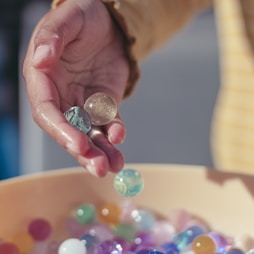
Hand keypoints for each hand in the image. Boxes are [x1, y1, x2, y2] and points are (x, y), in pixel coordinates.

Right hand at [23, 0, 129, 176]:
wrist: (109, 24)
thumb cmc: (84, 17)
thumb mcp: (67, 18)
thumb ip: (52, 37)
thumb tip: (40, 60)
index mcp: (45, 80)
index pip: (47, 112)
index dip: (62, 130)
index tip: (79, 144)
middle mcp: (63, 97)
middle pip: (69, 131)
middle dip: (83, 151)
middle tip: (98, 168)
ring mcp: (85, 104)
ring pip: (91, 133)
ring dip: (102, 151)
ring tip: (114, 165)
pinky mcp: (105, 105)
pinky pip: (109, 123)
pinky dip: (115, 133)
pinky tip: (120, 137)